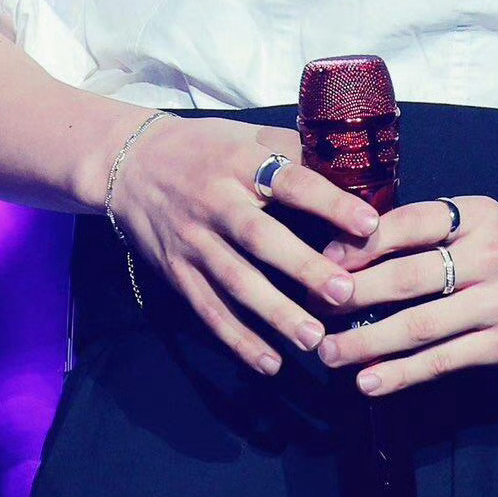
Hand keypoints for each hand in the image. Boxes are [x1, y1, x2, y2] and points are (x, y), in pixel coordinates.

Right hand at [106, 116, 382, 377]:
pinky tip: (270, 362)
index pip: (291, 181)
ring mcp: (193, 241)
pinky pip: (209, 309)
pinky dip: (238, 339)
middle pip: (261, 238)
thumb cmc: (203, 148)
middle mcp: (216, 203)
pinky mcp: (177, 272)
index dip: (329, 203)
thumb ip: (292, 150)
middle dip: (303, 268)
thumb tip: (348, 167)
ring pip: (236, 282)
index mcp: (241, 163)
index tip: (368, 224)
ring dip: (275, 314)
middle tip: (344, 293)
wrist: (129, 164)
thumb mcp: (246, 135)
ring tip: (314, 338)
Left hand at [312, 194, 497, 396]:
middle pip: (406, 276)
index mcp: (476, 214)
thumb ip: (433, 229)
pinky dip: (401, 374)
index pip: (407, 223)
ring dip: (366, 341)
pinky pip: (442, 360)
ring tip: (329, 352)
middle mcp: (488, 253)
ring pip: (418, 324)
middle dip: (350, 294)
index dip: (359, 242)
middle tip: (311, 308)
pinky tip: (370, 382)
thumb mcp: (484, 221)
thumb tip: (354, 244)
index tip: (321, 260)